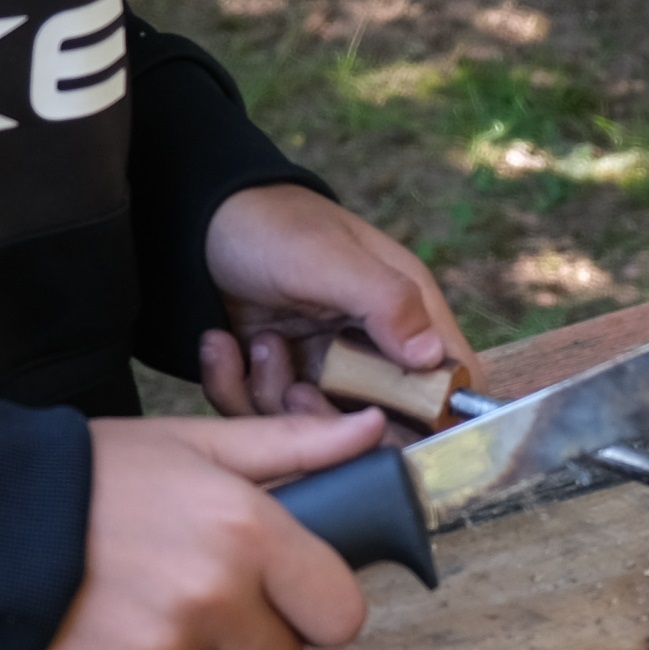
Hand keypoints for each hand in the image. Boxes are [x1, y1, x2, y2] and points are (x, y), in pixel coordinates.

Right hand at [15, 410, 385, 649]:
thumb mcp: (195, 445)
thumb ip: (290, 448)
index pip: (340, 616)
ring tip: (143, 631)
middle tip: (201, 617)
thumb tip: (373, 433)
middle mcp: (213, 598)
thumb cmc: (90, 477)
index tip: (282, 602)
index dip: (312, 612)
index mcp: (248, 532)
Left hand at [197, 182, 477, 418]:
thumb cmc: (273, 225)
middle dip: (332, 421)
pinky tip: (224, 346)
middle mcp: (372, 346)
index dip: (435, 416)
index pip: (450, 379)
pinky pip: (264, 413)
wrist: (198, 221)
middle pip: (381, 424)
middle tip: (296, 388)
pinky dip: (236, 387)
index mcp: (406, 310)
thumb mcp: (328, 258)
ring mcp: (325, 365)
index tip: (387, 428)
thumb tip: (432, 355)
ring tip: (260, 344)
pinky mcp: (280, 376)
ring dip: (275, 396)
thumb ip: (386, 302)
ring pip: (316, 426)